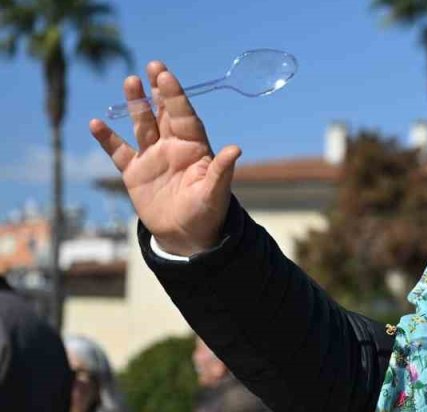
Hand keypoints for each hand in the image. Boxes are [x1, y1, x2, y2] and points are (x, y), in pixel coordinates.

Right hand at [89, 61, 240, 255]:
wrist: (187, 236)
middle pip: (163, 113)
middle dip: (158, 90)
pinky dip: (107, 139)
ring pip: (142, 125)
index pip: (184, 116)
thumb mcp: (215, 193)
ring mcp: (152, 157)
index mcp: (194, 148)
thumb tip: (235, 149)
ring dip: (136, 105)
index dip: (176, 97)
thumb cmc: (207, 213)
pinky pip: (118, 151)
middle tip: (153, 65)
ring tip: (131, 82)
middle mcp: (173, 147)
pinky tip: (96, 124)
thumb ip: (222, 171)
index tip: (166, 76)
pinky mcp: (134, 172)